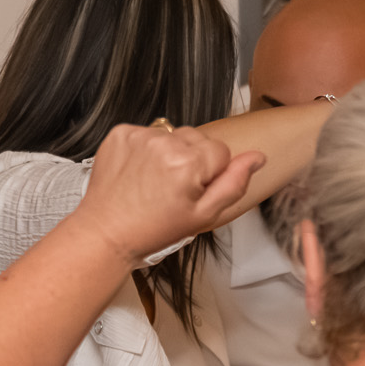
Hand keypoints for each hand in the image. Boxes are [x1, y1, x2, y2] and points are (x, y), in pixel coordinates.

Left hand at [73, 123, 263, 264]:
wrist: (106, 232)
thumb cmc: (154, 229)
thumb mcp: (203, 215)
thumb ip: (234, 183)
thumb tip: (258, 157)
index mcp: (189, 163)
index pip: (221, 151)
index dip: (210, 174)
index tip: (191, 191)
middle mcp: (165, 143)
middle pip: (198, 138)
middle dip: (192, 159)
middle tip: (172, 188)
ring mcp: (140, 136)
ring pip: (173, 135)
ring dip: (169, 152)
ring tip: (154, 180)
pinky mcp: (120, 134)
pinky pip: (147, 132)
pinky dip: (146, 148)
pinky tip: (138, 171)